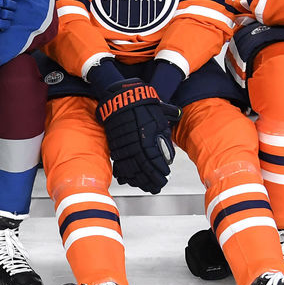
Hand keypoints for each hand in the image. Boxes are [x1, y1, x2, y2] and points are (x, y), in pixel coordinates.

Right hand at [92, 77, 179, 193]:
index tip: (165, 176)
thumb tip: (168, 154)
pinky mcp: (115, 145)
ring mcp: (123, 145)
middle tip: (157, 186)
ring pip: (131, 168)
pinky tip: (129, 180)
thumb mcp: (159, 118)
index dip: (160, 171)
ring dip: (139, 180)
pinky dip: (124, 174)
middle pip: (143, 168)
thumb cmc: (141, 106)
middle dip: (151, 179)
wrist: (121, 98)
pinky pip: (120, 163)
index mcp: (147, 137)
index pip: (154, 160)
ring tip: (146, 186)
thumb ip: (164, 137)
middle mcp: (134, 144)